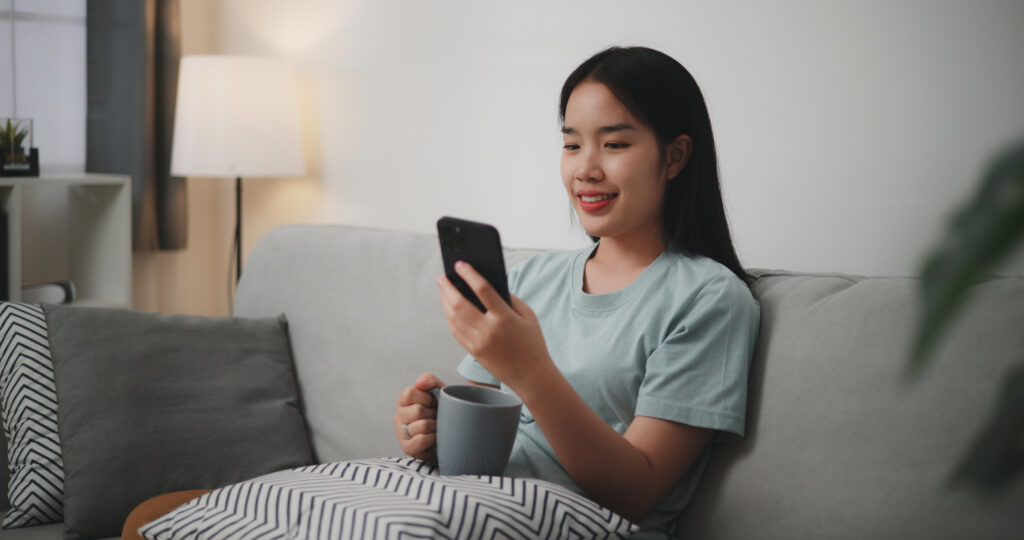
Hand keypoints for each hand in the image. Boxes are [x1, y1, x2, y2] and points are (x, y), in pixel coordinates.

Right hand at [393, 372, 443, 461]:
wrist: (450, 432)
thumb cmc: (440, 410)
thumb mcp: (438, 390)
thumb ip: (429, 380)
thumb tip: (420, 382)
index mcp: (403, 400)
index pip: (410, 393)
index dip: (427, 397)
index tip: (434, 402)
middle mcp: (399, 416)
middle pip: (418, 410)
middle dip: (434, 413)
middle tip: (437, 416)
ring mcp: (401, 432)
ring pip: (422, 426)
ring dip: (436, 426)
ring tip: (437, 427)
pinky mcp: (407, 447)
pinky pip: (422, 440)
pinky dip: (433, 438)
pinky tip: (435, 437)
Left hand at [437, 261, 553, 392]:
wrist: (531, 376)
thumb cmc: (532, 342)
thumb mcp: (528, 316)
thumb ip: (509, 298)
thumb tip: (486, 283)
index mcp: (505, 318)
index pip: (483, 290)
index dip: (469, 274)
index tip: (460, 264)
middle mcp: (489, 330)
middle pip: (460, 304)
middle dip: (448, 288)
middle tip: (442, 277)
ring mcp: (478, 343)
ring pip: (453, 318)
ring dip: (445, 301)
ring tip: (443, 290)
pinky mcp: (473, 352)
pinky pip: (455, 331)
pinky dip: (449, 317)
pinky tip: (448, 308)